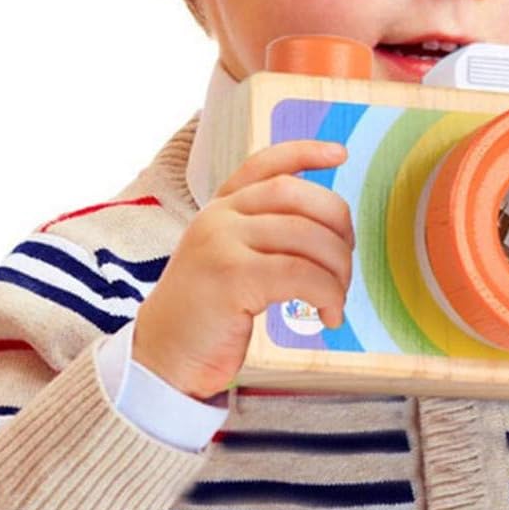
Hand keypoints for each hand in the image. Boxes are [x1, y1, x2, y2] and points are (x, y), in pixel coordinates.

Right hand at [132, 139, 352, 399]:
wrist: (161, 358)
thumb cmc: (207, 313)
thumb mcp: (227, 258)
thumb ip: (261, 234)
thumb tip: (328, 230)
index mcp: (221, 206)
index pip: (265, 162)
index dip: (306, 152)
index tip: (341, 154)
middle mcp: (219, 215)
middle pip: (296, 193)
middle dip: (337, 221)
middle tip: (347, 260)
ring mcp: (221, 241)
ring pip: (305, 235)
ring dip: (338, 267)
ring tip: (338, 297)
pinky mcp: (231, 276)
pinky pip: (300, 273)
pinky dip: (328, 293)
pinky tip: (329, 315)